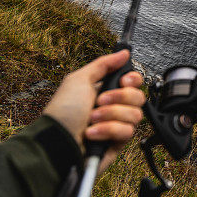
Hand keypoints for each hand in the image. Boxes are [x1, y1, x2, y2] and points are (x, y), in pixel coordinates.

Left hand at [43, 50, 144, 172]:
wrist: (57, 142)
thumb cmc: (63, 112)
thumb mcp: (79, 80)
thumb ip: (104, 64)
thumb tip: (124, 53)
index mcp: (106, 91)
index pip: (134, 82)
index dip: (133, 80)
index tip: (123, 80)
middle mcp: (114, 107)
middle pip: (138, 97)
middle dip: (120, 97)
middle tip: (100, 101)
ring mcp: (117, 125)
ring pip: (135, 114)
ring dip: (110, 115)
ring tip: (91, 120)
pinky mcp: (117, 143)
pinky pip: (127, 131)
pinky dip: (108, 130)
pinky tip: (93, 133)